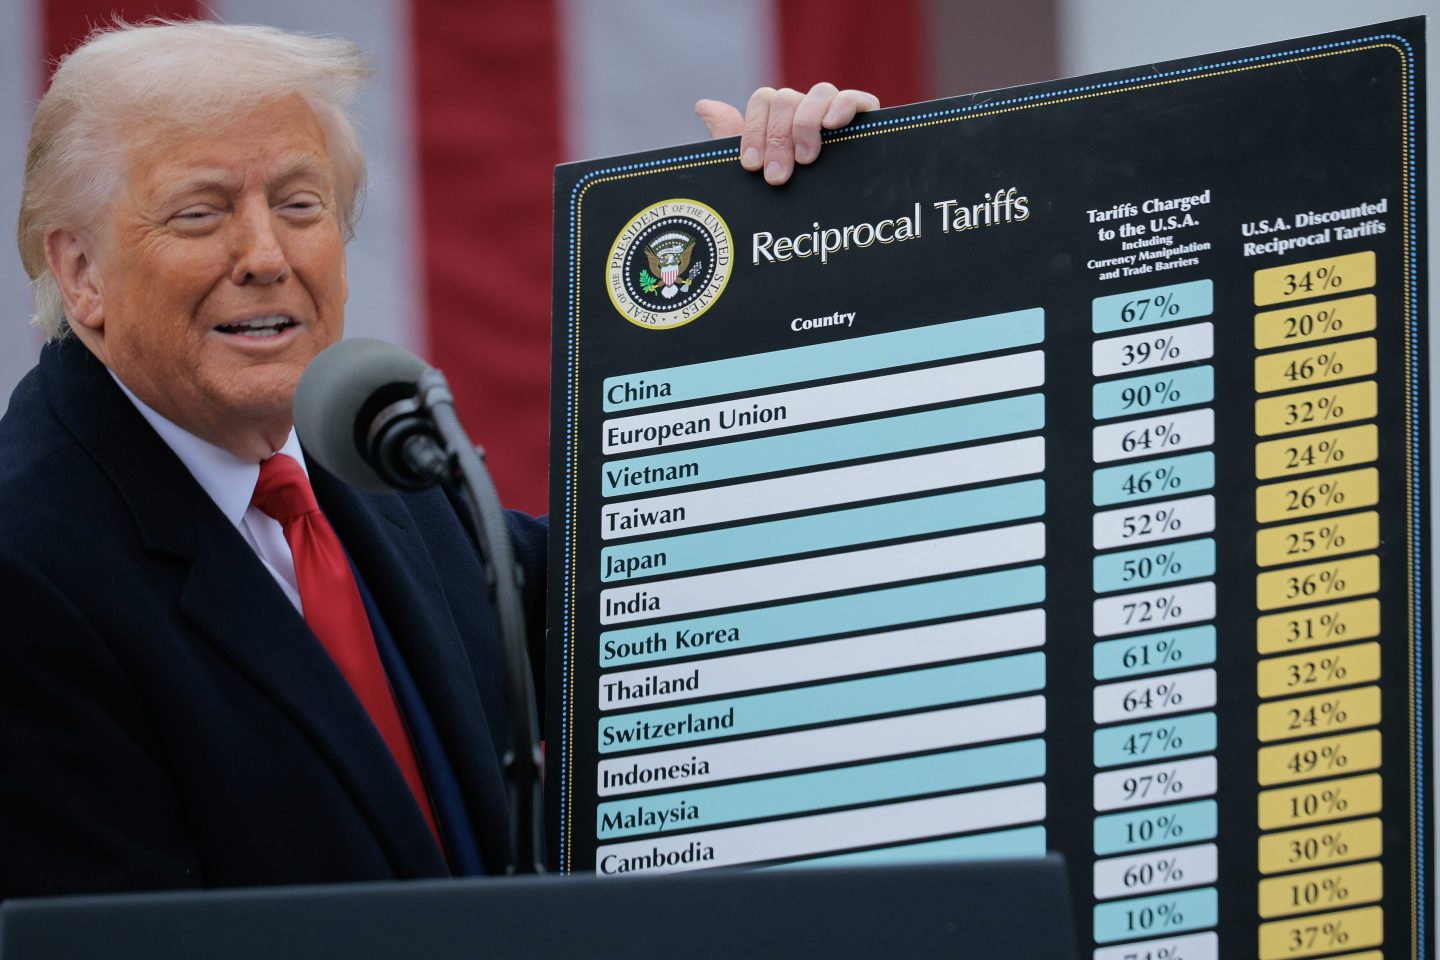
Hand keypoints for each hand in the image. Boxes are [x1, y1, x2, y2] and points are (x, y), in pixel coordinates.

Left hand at [695, 83, 879, 185]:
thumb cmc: (790, 197)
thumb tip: (703, 105)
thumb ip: (730, 138)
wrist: (832, 229)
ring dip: (806, 125)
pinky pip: (856, 98)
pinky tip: (832, 125)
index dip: (754, 131)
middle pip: (787, 99)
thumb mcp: (756, 173)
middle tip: (777, 177)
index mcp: (780, 119)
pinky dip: (843, 106)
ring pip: (819, 92)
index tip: (751, 166)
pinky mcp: (866, 122)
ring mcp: (836, 114)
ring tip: (806, 159)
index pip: (764, 100)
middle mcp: (807, 111)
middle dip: (777, 139)